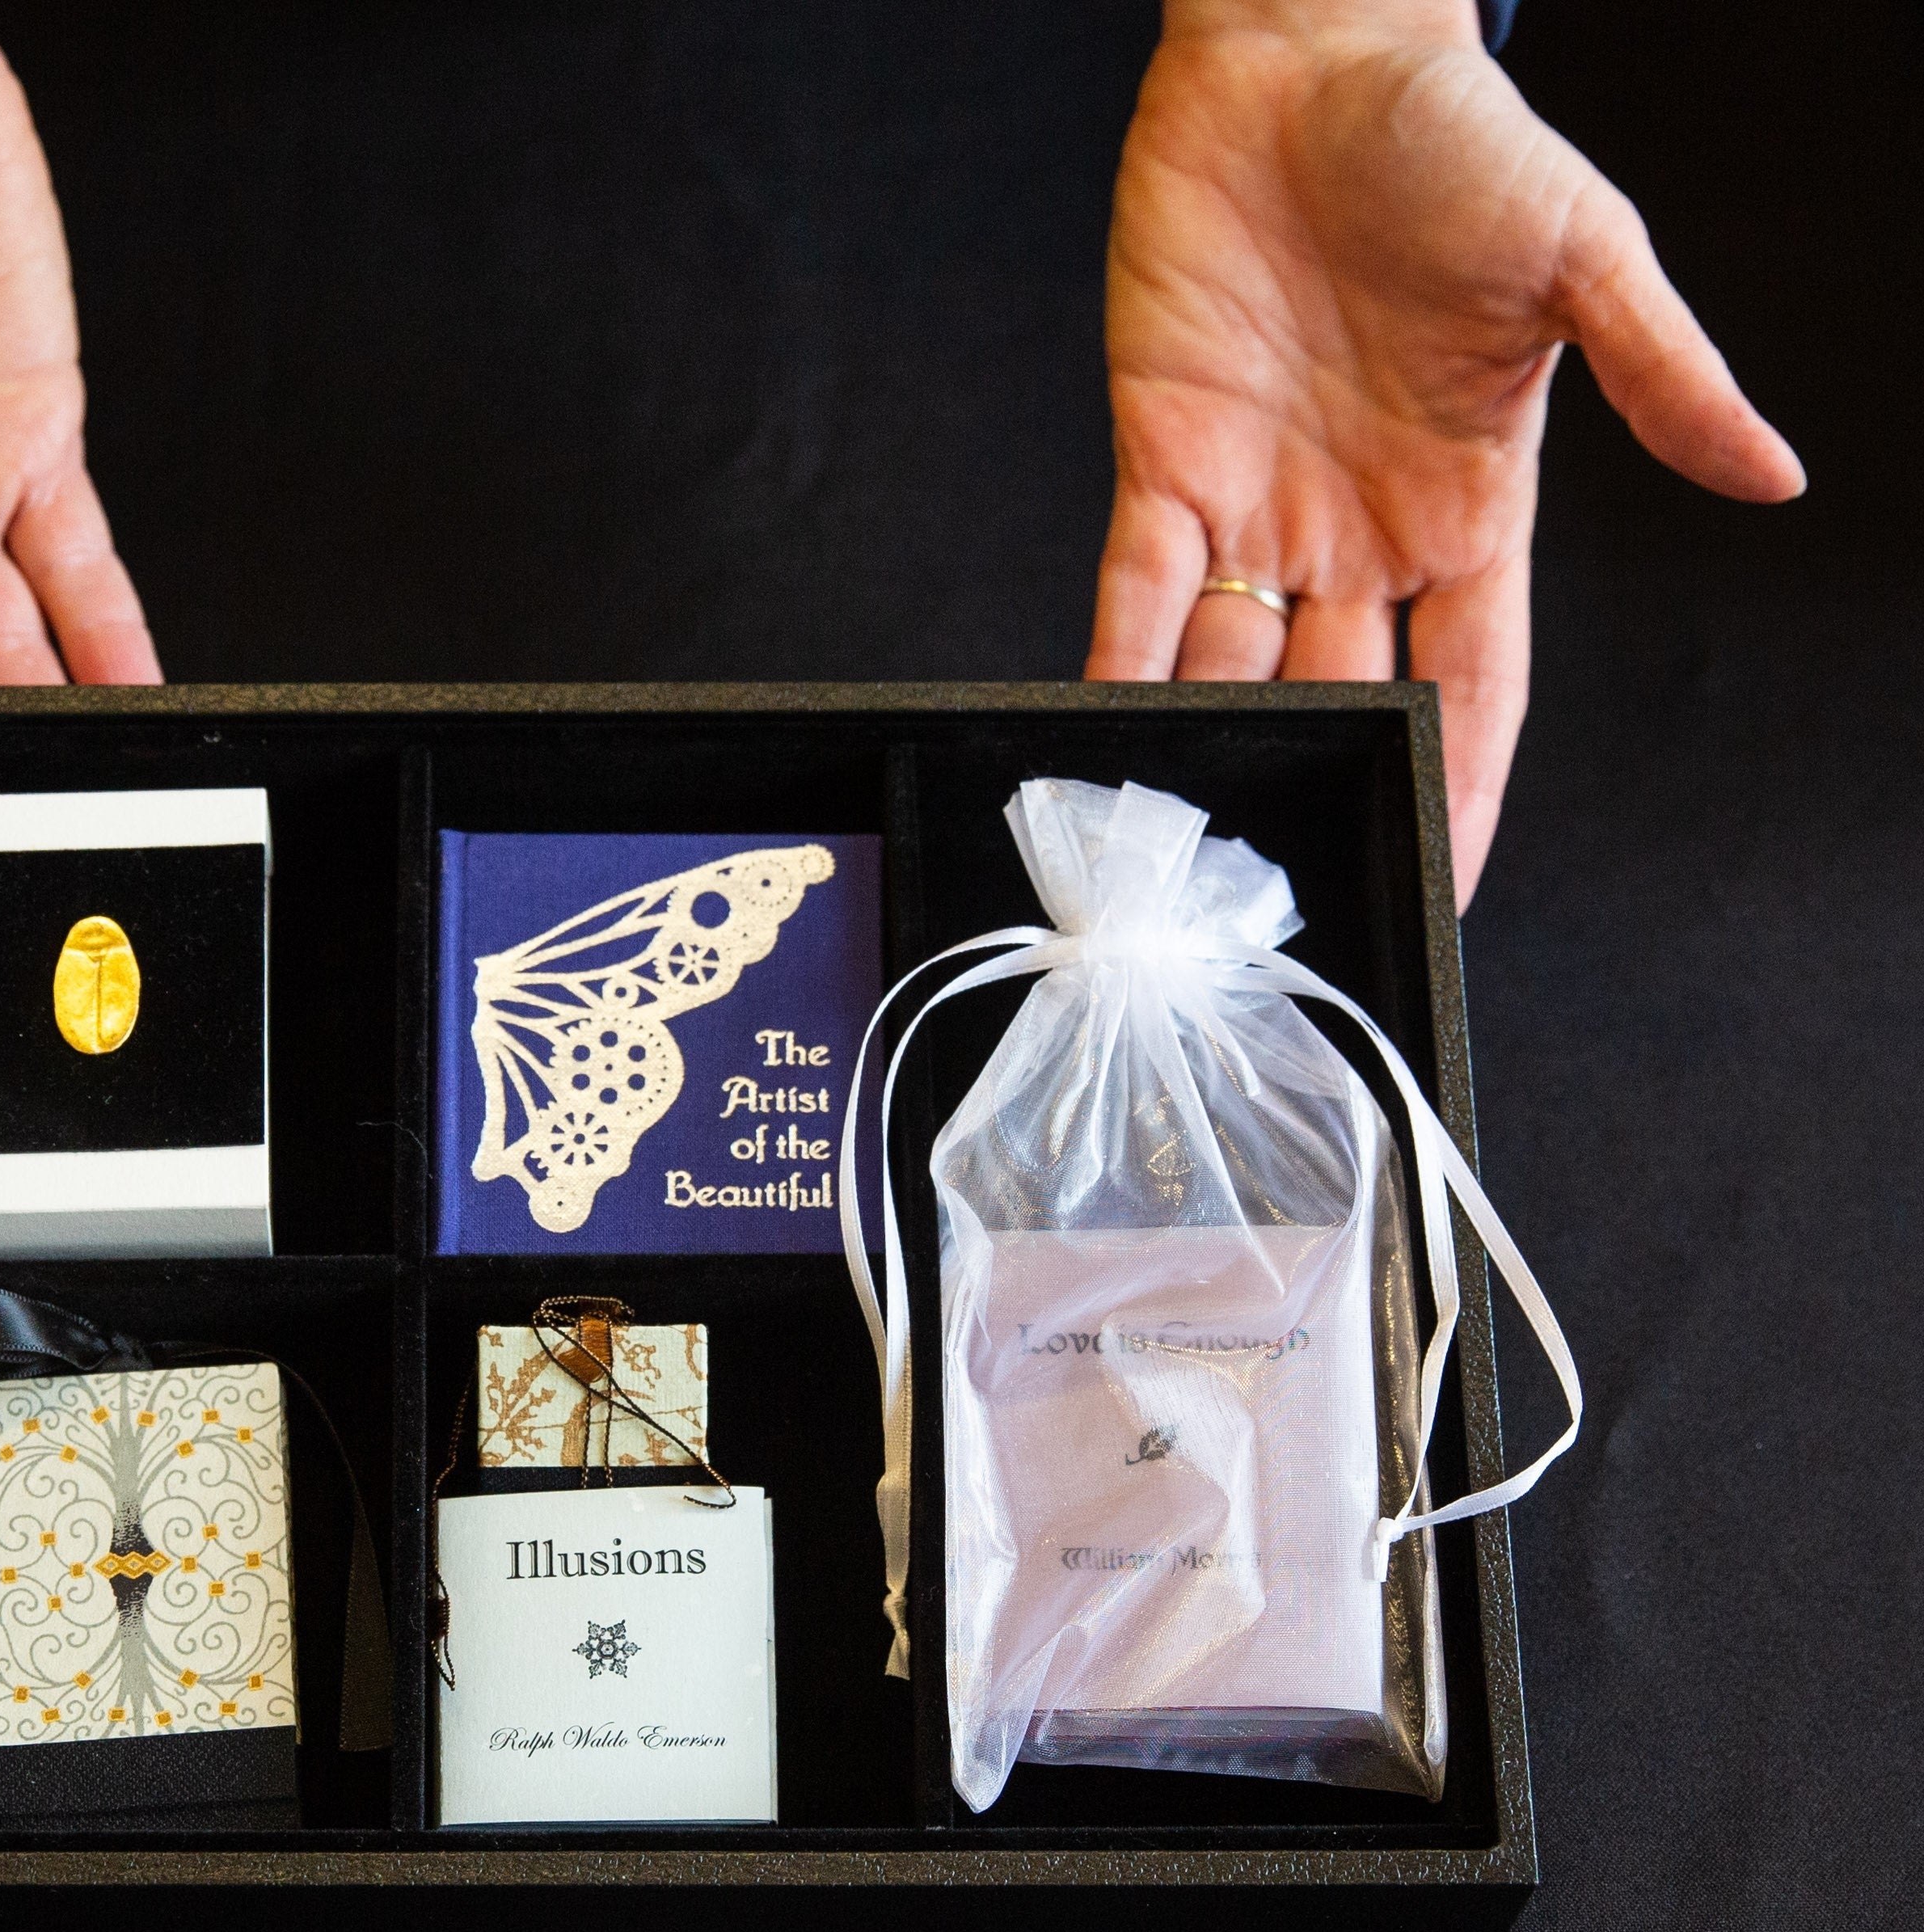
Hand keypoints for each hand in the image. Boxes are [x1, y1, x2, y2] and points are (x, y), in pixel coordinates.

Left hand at [1086, 0, 1801, 905]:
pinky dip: (1116, 667)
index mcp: (1473, 509)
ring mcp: (1259, 505)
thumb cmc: (1457, 143)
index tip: (1447, 885)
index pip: (1471, 685)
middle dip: (1329, 793)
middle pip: (1347, 701)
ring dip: (1214, 755)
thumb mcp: (1586, 260)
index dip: (1458, 784)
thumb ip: (1665, 381)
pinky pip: (1135, 592)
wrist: (1309, 58)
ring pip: (1233, 670)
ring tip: (1183, 863)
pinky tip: (1101, 744)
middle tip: (1292, 903)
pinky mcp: (1164, 459)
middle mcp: (1362, 532)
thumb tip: (1774, 476)